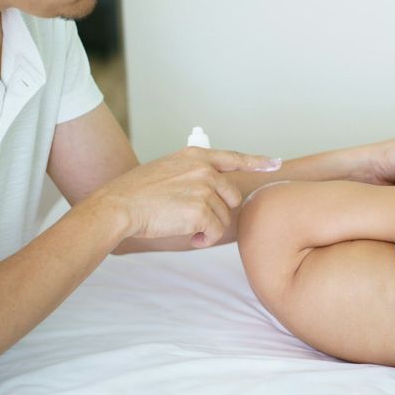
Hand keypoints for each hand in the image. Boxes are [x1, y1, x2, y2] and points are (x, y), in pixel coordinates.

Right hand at [89, 147, 281, 247]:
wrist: (119, 206)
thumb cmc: (136, 192)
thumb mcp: (167, 169)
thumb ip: (192, 173)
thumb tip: (212, 190)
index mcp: (195, 156)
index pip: (234, 157)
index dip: (258, 161)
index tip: (275, 163)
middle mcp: (203, 169)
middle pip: (232, 197)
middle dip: (219, 212)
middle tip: (196, 218)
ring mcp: (203, 189)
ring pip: (223, 217)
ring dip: (208, 227)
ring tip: (184, 225)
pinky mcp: (201, 211)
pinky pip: (215, 231)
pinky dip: (204, 239)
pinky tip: (189, 236)